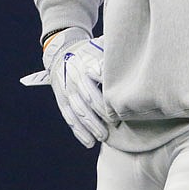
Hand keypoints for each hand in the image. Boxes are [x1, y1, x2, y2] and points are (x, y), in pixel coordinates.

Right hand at [20, 28, 108, 147]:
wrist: (62, 52)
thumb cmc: (89, 52)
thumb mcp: (99, 47)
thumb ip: (109, 58)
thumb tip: (126, 63)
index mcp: (86, 62)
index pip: (98, 76)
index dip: (107, 91)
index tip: (118, 101)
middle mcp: (75, 77)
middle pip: (88, 97)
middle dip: (102, 112)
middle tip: (116, 123)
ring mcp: (67, 91)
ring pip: (78, 111)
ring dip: (90, 126)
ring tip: (103, 137)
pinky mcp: (62, 101)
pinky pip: (69, 118)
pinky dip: (79, 132)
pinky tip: (89, 142)